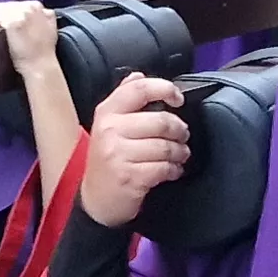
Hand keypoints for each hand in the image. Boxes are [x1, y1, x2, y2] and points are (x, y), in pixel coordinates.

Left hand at [0, 0, 59, 75]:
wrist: (40, 65)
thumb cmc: (44, 51)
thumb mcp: (50, 27)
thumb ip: (45, 16)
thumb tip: (39, 12)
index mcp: (39, 7)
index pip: (20, 4)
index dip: (12, 10)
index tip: (7, 17)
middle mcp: (30, 8)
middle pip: (9, 5)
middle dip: (2, 11)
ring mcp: (21, 15)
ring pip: (1, 8)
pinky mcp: (12, 23)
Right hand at [78, 76, 191, 228]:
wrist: (95, 200)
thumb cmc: (107, 160)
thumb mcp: (108, 125)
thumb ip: (124, 98)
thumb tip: (139, 76)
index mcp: (107, 112)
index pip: (139, 89)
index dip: (165, 89)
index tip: (178, 98)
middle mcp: (110, 130)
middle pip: (160, 120)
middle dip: (179, 129)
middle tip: (182, 135)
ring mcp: (119, 155)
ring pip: (165, 146)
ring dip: (180, 152)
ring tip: (180, 155)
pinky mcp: (130, 177)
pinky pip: (164, 168)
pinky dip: (174, 169)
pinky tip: (172, 170)